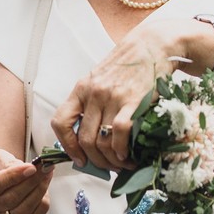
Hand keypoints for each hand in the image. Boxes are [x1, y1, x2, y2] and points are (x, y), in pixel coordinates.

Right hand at [0, 147, 49, 213]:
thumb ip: (8, 162)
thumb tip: (28, 168)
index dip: (13, 176)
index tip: (31, 167)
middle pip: (10, 199)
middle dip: (31, 182)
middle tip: (45, 168)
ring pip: (22, 211)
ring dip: (39, 192)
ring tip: (46, 175)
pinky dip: (41, 206)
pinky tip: (44, 191)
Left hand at [51, 24, 169, 168]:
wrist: (152, 45)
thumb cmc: (127, 66)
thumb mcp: (100, 80)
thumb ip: (92, 104)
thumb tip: (90, 139)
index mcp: (81, 89)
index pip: (61, 122)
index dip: (67, 145)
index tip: (78, 158)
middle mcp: (94, 93)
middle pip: (85, 139)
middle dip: (95, 161)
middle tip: (106, 168)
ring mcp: (113, 97)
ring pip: (102, 141)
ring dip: (112, 160)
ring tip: (122, 165)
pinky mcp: (133, 100)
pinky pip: (121, 133)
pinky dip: (123, 151)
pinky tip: (128, 156)